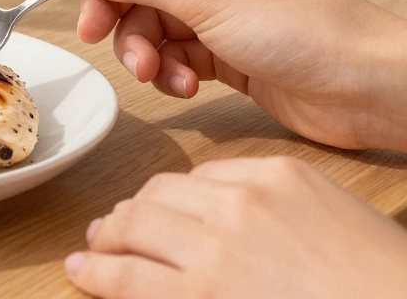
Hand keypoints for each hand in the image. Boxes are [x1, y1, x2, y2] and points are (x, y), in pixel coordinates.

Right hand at [51, 0, 406, 151]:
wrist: (365, 88)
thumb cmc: (308, 29)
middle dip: (118, 11)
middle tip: (95, 34)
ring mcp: (225, 6)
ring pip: (153, 20)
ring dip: (144, 49)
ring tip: (154, 72)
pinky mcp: (228, 48)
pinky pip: (175, 52)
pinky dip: (170, 70)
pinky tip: (184, 85)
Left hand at [65, 156, 406, 297]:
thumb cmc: (378, 279)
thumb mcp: (331, 215)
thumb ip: (278, 204)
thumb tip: (225, 214)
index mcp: (277, 176)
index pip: (201, 175)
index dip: (172, 198)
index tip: (160, 211)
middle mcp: (241, 205)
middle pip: (158, 194)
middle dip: (129, 212)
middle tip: (112, 228)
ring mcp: (218, 250)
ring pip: (134, 226)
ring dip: (105, 238)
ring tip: (93, 250)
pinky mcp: (201, 295)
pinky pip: (130, 277)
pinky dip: (98, 273)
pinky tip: (84, 273)